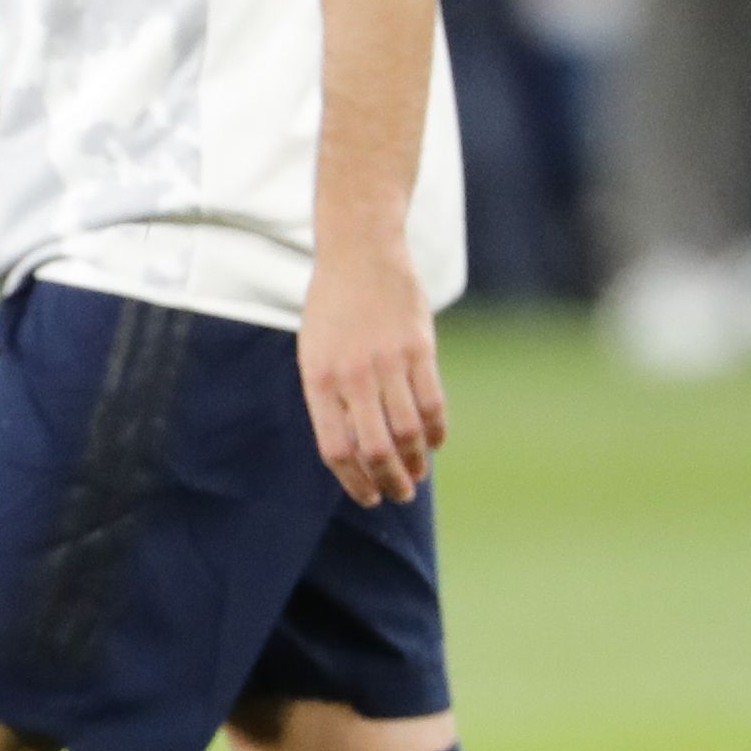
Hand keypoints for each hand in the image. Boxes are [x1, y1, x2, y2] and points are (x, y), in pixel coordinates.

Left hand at [298, 245, 444, 504]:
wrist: (360, 252)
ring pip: (408, 431)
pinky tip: (434, 442)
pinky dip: (436, 431)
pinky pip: (433, 403)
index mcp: (319, 380)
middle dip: (390, 481)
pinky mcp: (420, 349)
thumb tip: (353, 452)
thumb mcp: (314, 353)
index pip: (337, 449)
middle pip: (375, 448)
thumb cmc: (333, 309)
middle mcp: (352, 375)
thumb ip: (330, 400)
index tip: (369, 497)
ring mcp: (388, 362)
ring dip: (416, 462)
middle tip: (400, 494)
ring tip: (418, 474)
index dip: (354, 482)